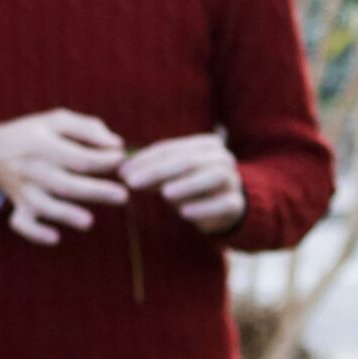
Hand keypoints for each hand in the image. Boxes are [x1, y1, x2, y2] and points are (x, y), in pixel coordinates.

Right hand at [0, 109, 128, 244]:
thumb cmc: (33, 133)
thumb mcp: (57, 120)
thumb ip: (89, 128)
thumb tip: (118, 145)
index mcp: (43, 144)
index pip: (77, 156)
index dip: (102, 160)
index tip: (121, 160)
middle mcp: (32, 169)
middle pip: (65, 184)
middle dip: (95, 191)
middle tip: (123, 196)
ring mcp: (24, 190)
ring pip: (45, 206)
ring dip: (65, 215)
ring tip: (88, 222)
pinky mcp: (19, 207)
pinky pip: (22, 224)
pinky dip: (36, 234)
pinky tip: (55, 238)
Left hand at [119, 132, 243, 234]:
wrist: (226, 209)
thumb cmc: (191, 188)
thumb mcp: (170, 177)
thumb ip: (152, 172)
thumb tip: (123, 171)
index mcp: (204, 145)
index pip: (170, 149)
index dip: (144, 159)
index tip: (121, 172)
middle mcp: (222, 158)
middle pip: (188, 161)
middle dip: (158, 171)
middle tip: (133, 183)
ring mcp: (232, 180)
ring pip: (211, 176)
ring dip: (187, 184)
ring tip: (164, 194)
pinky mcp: (236, 203)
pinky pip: (222, 203)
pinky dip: (203, 208)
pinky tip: (184, 213)